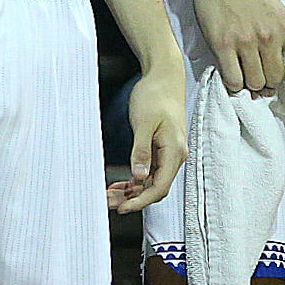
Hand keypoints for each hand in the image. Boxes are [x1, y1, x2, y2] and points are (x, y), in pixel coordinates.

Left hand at [109, 66, 188, 212]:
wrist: (164, 77)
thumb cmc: (156, 95)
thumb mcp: (144, 123)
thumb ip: (141, 151)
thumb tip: (139, 177)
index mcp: (174, 151)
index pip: (160, 187)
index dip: (141, 201)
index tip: (123, 208)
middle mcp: (175, 156)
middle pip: (155, 188)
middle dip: (133, 199)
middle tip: (110, 203)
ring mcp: (168, 153)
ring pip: (150, 181)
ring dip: (132, 191)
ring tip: (110, 195)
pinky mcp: (161, 148)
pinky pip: (149, 171)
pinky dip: (135, 180)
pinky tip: (120, 185)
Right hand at [190, 0, 284, 96]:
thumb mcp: (277, 9)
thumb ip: (282, 35)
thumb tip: (283, 65)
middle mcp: (269, 36)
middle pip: (276, 79)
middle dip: (269, 83)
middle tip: (260, 77)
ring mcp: (245, 41)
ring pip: (255, 84)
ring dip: (250, 84)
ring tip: (245, 74)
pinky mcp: (222, 45)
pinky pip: (233, 80)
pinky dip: (234, 84)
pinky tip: (232, 74)